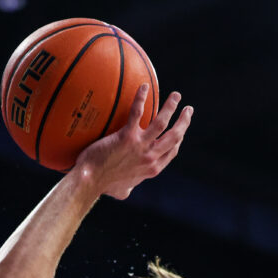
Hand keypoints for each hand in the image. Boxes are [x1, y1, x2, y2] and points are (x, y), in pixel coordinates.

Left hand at [74, 85, 192, 199]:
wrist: (90, 182)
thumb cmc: (102, 186)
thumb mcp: (122, 191)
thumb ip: (128, 188)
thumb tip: (126, 190)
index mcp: (152, 169)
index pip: (172, 151)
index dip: (179, 139)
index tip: (181, 130)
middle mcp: (150, 158)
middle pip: (174, 136)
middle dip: (184, 122)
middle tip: (187, 110)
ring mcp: (140, 147)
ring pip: (162, 123)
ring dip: (171, 107)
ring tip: (176, 96)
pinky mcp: (126, 137)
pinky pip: (137, 113)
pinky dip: (141, 98)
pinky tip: (143, 86)